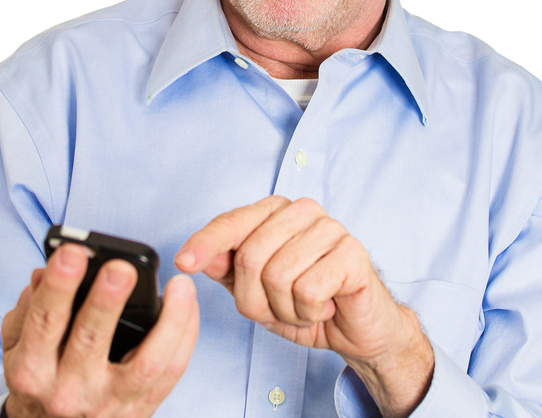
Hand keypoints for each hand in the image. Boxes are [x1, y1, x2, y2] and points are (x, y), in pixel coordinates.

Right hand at [1, 243, 198, 417]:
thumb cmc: (37, 379)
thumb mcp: (17, 347)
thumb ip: (29, 308)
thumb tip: (47, 270)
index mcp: (32, 370)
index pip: (45, 322)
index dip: (59, 285)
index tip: (73, 252)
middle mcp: (68, 390)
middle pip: (91, 340)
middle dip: (107, 302)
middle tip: (121, 268)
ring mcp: (108, 403)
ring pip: (146, 363)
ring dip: (168, 321)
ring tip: (180, 285)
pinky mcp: (140, 409)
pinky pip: (171, 373)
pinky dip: (185, 336)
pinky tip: (188, 305)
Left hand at [174, 196, 431, 416]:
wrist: (358, 330)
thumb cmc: (308, 304)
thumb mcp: (257, 292)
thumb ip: (228, 270)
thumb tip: (196, 256)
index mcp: (277, 212)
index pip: (232, 221)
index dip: (205, 243)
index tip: (183, 262)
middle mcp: (303, 211)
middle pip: (251, 256)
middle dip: (257, 299)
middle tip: (282, 307)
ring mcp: (330, 228)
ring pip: (278, 276)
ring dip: (287, 309)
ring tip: (307, 306)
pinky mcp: (353, 253)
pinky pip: (308, 291)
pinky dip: (310, 312)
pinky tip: (326, 306)